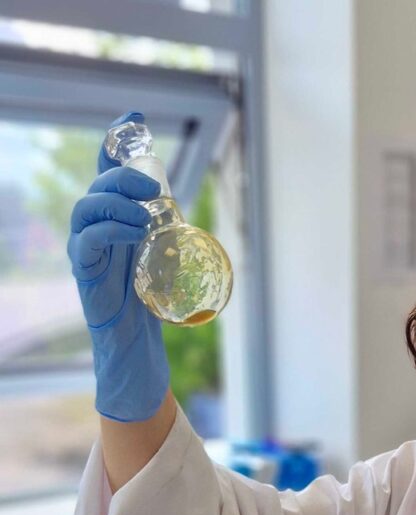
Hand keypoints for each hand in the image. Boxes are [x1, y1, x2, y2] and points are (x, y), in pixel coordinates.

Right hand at [67, 111, 169, 421]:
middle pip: (96, 187)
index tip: (135, 120)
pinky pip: (87, 242)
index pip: (107, 174)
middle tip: (157, 188)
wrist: (135, 352)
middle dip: (124, 178)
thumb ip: (167, 236)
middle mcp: (94, 233)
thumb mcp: (164, 262)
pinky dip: (112, 231)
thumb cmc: (149, 308)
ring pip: (86, 209)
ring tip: (148, 213)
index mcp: (113, 223)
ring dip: (118, 203)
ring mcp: (85, 254)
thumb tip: (189, 213)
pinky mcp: (85, 276)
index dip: (116, 144)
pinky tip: (137, 233)